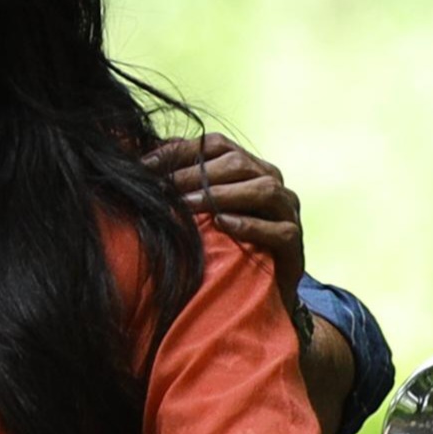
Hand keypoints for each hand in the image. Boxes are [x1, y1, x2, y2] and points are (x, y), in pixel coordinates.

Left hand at [143, 131, 305, 312]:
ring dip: (221, 195)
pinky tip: (222, 224)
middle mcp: (271, 180)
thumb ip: (181, 184)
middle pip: (237, 163)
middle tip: (162, 187)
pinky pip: (277, 229)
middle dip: (196, 174)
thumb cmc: (225, 243)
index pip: (216, 145)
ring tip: (187, 204)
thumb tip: (139, 160)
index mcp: (249, 166)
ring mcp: (287, 210)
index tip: (145, 166)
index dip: (180, 151)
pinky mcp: (294, 242)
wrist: (264, 288)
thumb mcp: (200, 209)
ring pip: (262, 190)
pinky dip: (250, 225)